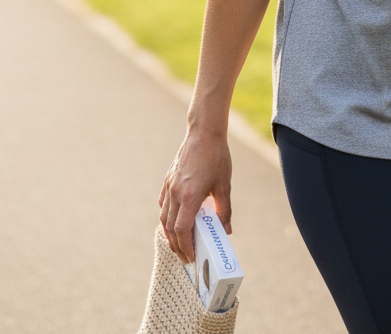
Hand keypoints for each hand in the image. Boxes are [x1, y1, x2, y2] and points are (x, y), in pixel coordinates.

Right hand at [158, 129, 232, 264]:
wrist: (204, 132)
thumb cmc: (217, 157)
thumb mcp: (224, 185)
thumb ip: (224, 210)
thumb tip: (227, 230)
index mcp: (190, 196)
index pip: (182, 230)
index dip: (185, 247)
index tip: (191, 258)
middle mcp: (175, 193)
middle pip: (170, 228)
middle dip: (177, 246)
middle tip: (186, 258)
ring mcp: (169, 186)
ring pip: (164, 217)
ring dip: (170, 234)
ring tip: (179, 245)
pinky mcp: (168, 180)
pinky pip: (163, 204)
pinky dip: (166, 217)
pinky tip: (173, 222)